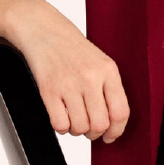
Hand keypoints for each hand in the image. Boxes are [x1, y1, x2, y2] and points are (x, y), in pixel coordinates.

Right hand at [0, 0, 129, 142]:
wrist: (43, 28)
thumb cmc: (71, 47)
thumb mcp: (99, 61)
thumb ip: (108, 88)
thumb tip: (113, 122)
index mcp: (108, 70)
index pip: (121, 112)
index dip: (116, 130)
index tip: (110, 136)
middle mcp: (91, 77)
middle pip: (100, 124)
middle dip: (94, 133)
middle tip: (88, 128)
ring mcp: (69, 84)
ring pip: (80, 127)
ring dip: (76, 129)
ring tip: (73, 117)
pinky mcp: (49, 90)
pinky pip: (59, 124)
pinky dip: (61, 127)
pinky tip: (60, 115)